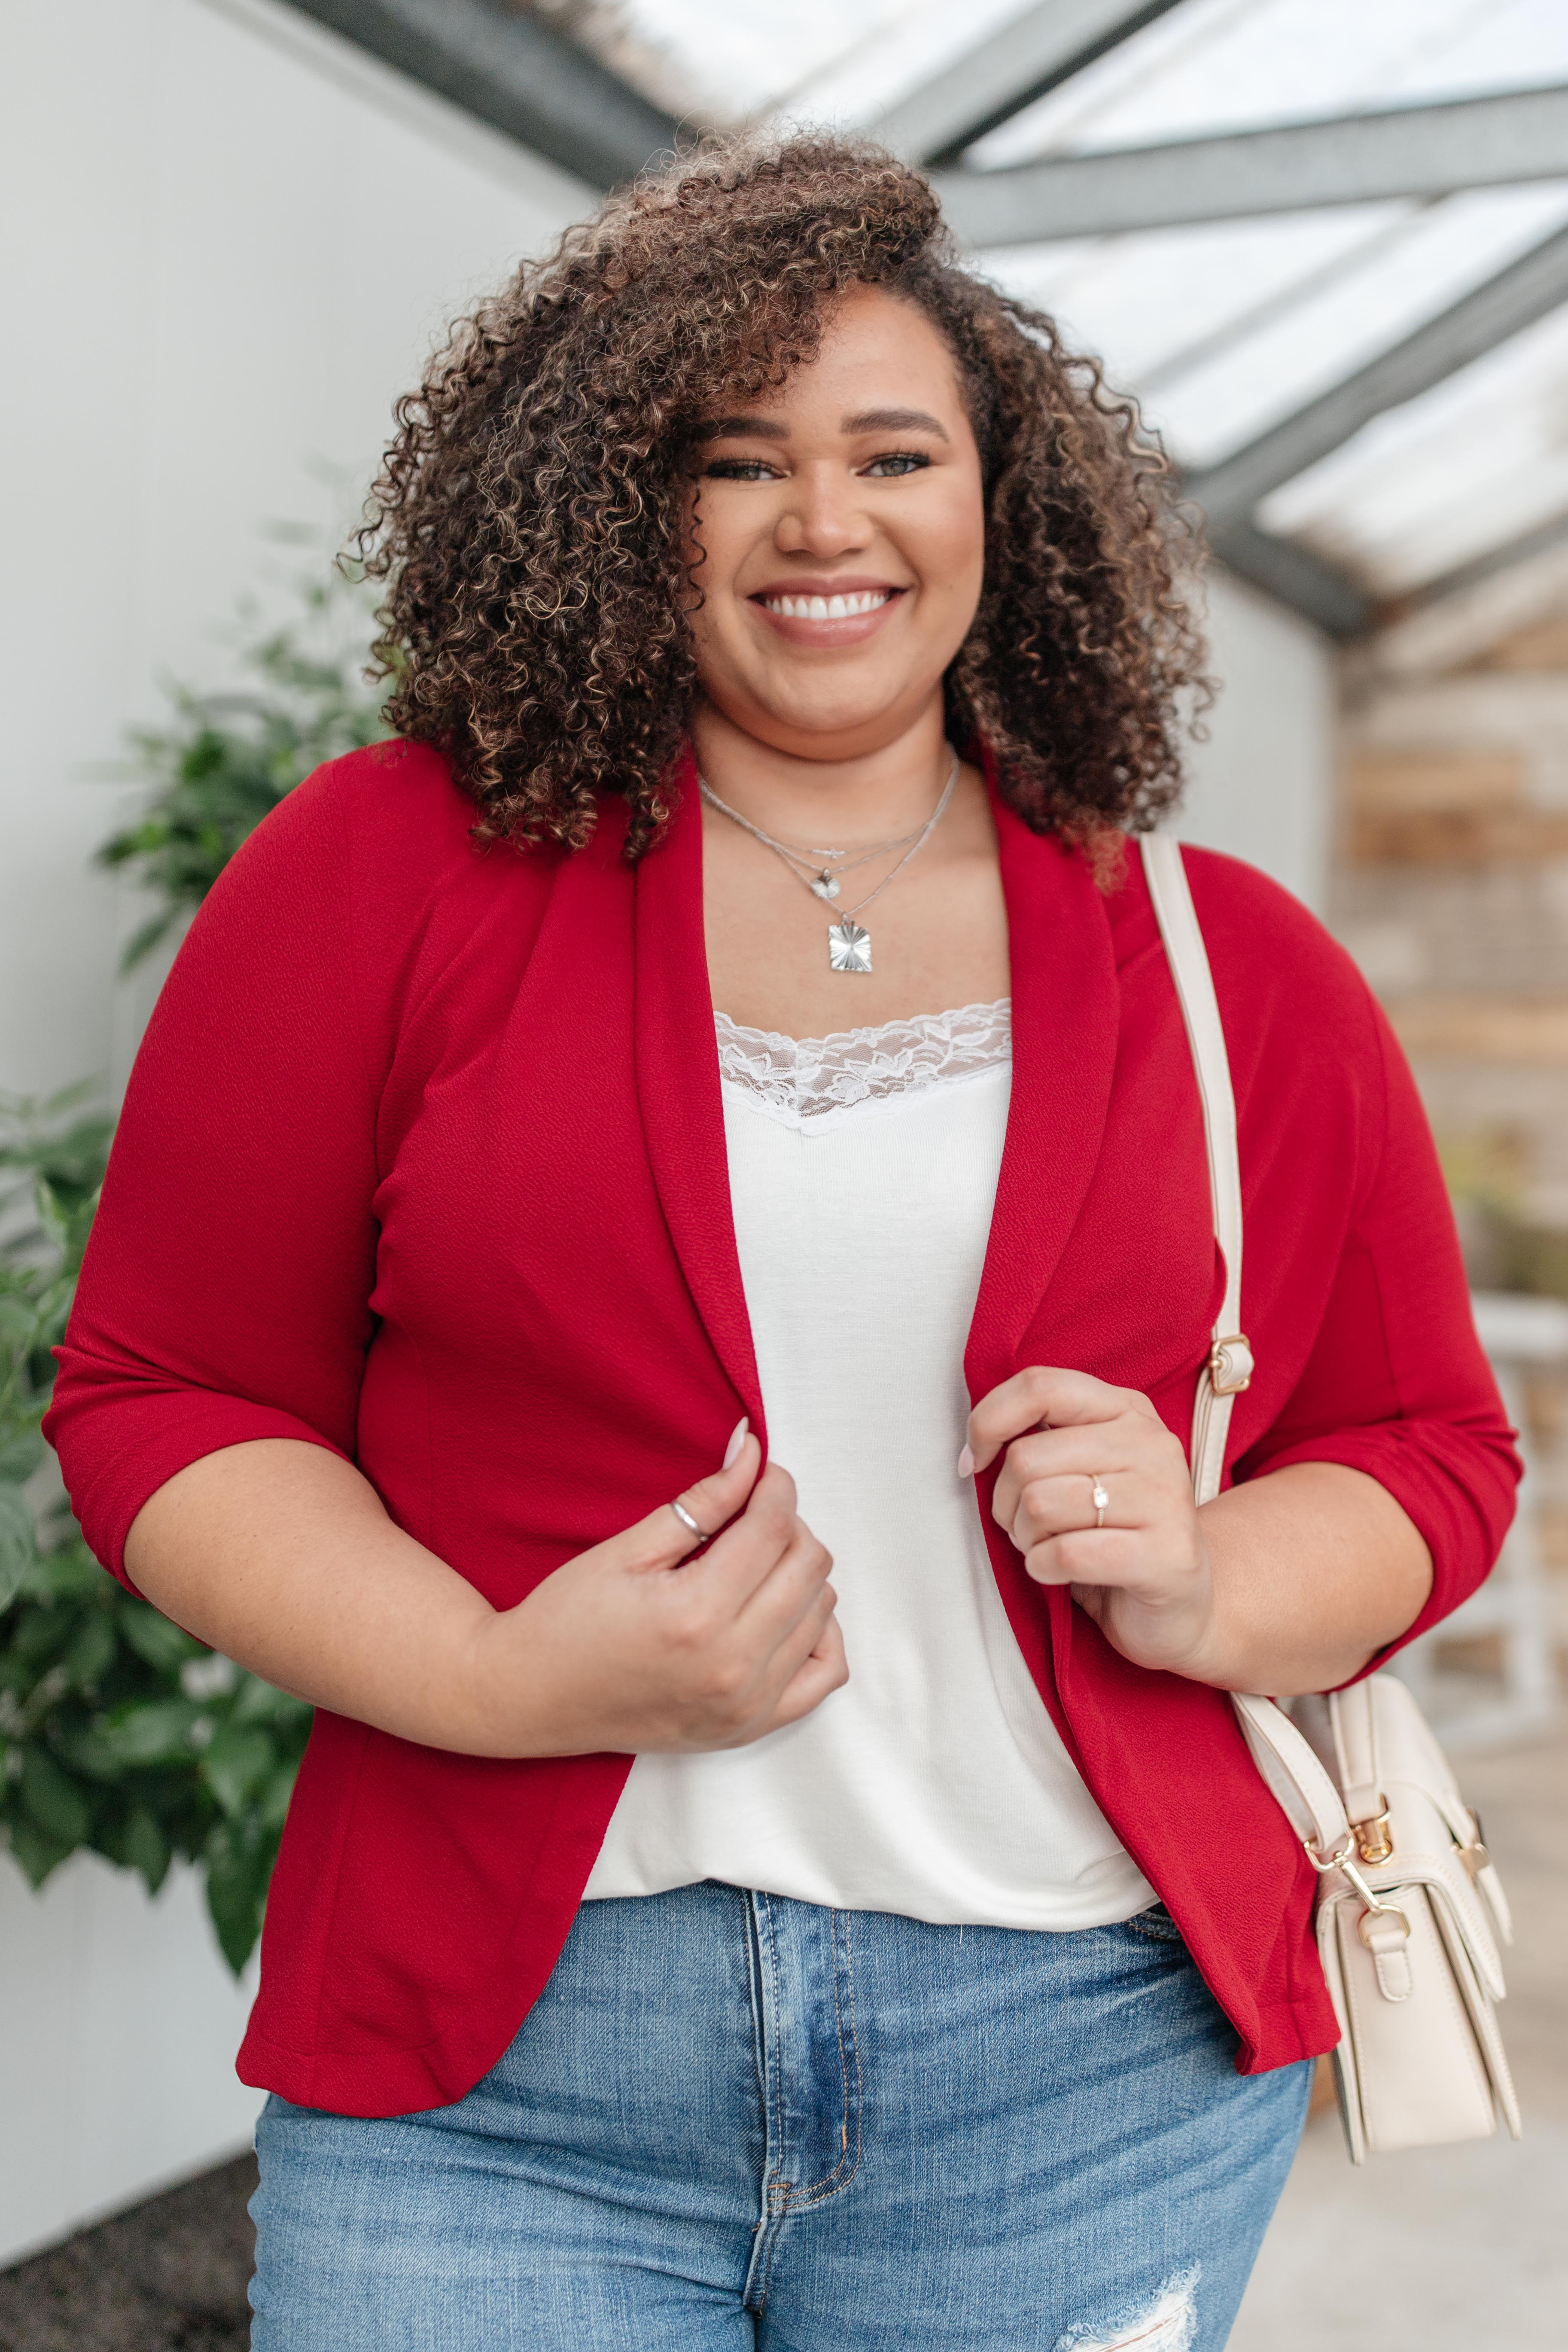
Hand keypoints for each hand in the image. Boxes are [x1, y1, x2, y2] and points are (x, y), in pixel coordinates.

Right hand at [466, 1432, 846, 1754]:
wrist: (531, 1696)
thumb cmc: (567, 1620)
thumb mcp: (629, 1549)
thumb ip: (702, 1502)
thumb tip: (752, 1453)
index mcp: (697, 1615)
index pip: (774, 1530)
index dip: (776, 1487)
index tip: (762, 1471)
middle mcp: (732, 1666)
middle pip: (808, 1567)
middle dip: (789, 1525)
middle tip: (751, 1515)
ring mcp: (746, 1705)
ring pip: (822, 1611)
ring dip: (799, 1574)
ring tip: (753, 1563)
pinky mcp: (749, 1728)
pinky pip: (825, 1673)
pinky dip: (818, 1634)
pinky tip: (781, 1613)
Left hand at [963, 1368, 1216, 1676]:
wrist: (1180, 1603)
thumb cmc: (1111, 1533)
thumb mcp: (1078, 1469)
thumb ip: (1039, 1441)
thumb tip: (975, 1448)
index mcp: (1126, 1409)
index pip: (1040, 1386)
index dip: (988, 1422)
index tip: (973, 1462)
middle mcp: (1152, 1443)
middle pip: (1027, 1457)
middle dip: (1006, 1503)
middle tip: (1028, 1526)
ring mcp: (1165, 1497)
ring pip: (1040, 1504)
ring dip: (1025, 1538)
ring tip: (1049, 1547)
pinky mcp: (1166, 1555)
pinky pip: (1066, 1553)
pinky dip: (1043, 1568)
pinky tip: (1060, 1574)